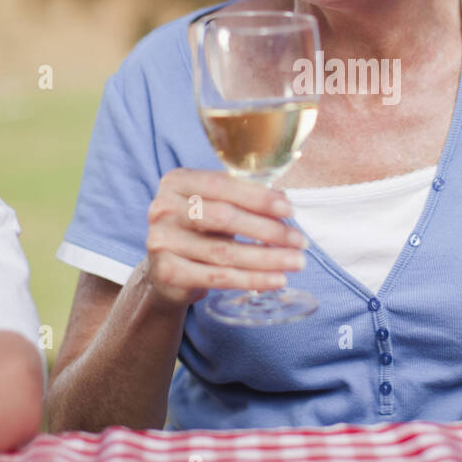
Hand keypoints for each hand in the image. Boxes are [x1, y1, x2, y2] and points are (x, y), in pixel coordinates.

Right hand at [144, 169, 307, 307]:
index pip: (221, 185)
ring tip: (296, 262)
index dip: (258, 197)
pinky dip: (252, 280)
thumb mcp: (216, 205)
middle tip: (299, 241)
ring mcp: (161, 241)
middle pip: (224, 218)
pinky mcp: (167, 272)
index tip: (289, 210)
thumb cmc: (199, 229)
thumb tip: (283, 200)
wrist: (167, 269)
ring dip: (267, 258)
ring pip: (225, 252)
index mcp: (177, 182)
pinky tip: (276, 280)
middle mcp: (163, 209)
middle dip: (268, 230)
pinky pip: (218, 277)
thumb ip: (244, 197)